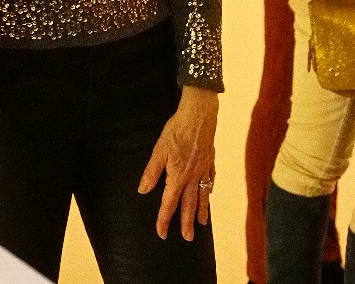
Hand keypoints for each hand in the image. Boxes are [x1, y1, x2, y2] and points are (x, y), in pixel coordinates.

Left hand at [137, 86, 217, 240]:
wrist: (199, 115)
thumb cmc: (176, 130)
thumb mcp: (159, 149)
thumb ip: (152, 172)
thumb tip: (143, 190)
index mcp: (178, 175)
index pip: (169, 203)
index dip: (164, 219)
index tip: (161, 233)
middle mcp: (192, 177)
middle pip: (188, 204)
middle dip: (186, 222)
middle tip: (188, 238)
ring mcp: (203, 169)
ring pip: (202, 195)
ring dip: (201, 211)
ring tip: (202, 224)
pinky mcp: (210, 160)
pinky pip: (209, 180)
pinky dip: (209, 191)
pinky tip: (209, 194)